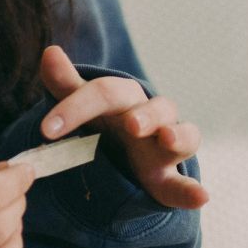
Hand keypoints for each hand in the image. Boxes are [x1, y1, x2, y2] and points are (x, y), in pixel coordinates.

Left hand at [37, 45, 208, 209]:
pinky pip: (183, 185)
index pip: (105, 94)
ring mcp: (165, 149)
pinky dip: (192, 191)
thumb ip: (65, 83)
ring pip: (186, 136)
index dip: (74, 109)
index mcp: (126, 98)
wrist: (120, 150)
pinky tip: (201, 196)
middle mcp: (152, 118)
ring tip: (168, 139)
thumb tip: (50, 51)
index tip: (46, 130)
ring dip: (179, 137)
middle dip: (145, 115)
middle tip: (130, 124)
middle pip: (157, 109)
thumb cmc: (102, 121)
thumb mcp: (82, 104)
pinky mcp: (167, 180)